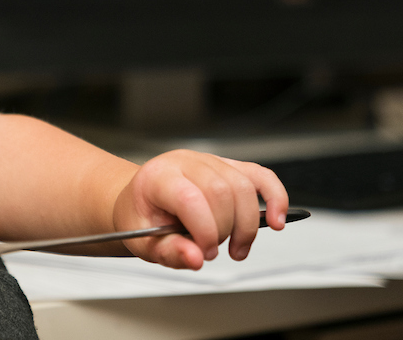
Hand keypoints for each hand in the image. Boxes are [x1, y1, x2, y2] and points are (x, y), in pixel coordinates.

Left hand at [113, 150, 289, 269]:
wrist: (141, 200)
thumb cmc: (141, 217)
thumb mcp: (143, 241)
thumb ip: (169, 252)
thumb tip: (195, 258)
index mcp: (158, 176)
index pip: (190, 197)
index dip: (204, 230)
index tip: (204, 252)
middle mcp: (185, 162)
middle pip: (221, 192)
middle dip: (224, 230)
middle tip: (213, 251)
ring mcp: (210, 161)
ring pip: (244, 187)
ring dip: (247, 225)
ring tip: (236, 248)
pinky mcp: (229, 167)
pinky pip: (260, 176)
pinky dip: (275, 197)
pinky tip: (277, 220)